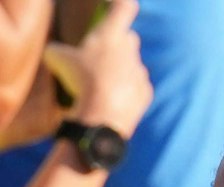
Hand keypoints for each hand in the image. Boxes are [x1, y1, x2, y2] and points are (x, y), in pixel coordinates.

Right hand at [50, 0, 151, 137]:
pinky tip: (111, 98)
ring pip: (132, 63)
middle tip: (99, 54)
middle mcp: (130, 50)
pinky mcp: (146, 91)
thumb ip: (57, 49)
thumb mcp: (56, 58)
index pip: (125, 8)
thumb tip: (54, 51)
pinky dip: (126, 89)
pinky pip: (136, 85)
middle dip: (116, 42)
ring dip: (120, 69)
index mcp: (110, 35)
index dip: (121, 4)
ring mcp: (140, 71)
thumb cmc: (80, 80)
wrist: (103, 115)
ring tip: (101, 82)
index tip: (114, 5)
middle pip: (128, 37)